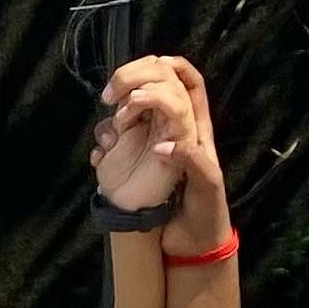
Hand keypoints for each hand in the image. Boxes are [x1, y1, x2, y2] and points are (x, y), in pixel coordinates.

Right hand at [94, 54, 227, 244]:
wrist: (189, 244)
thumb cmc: (206, 213)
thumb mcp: (206, 186)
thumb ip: (191, 162)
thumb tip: (164, 145)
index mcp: (194, 129)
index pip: (190, 86)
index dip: (176, 69)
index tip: (157, 63)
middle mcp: (170, 130)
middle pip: (156, 87)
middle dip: (136, 79)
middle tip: (116, 92)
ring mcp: (148, 144)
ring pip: (130, 110)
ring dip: (118, 109)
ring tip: (110, 122)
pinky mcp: (130, 161)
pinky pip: (113, 139)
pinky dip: (104, 139)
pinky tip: (102, 153)